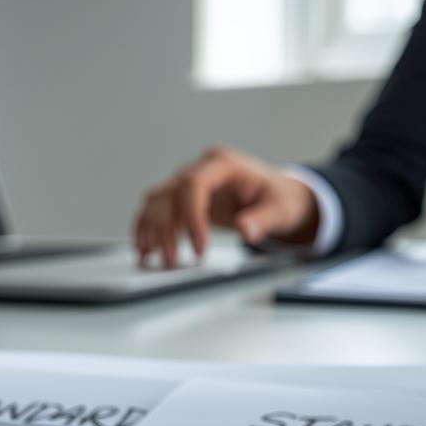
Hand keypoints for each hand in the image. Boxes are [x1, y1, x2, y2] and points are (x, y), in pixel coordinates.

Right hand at [133, 146, 318, 267]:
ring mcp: (187, 182)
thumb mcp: (280, 209)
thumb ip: (264, 219)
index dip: (192, 217)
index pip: (195, 185)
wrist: (275, 195)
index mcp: (223, 164)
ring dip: (151, 228)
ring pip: (157, 200)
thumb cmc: (278, 198)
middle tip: (172, 261)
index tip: (199, 249)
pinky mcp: (182, 198)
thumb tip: (246, 230)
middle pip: (169, 193)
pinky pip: (156, 209)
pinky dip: (147, 228)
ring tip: (149, 257)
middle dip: (165, 228)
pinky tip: (144, 248)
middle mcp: (200, 169)